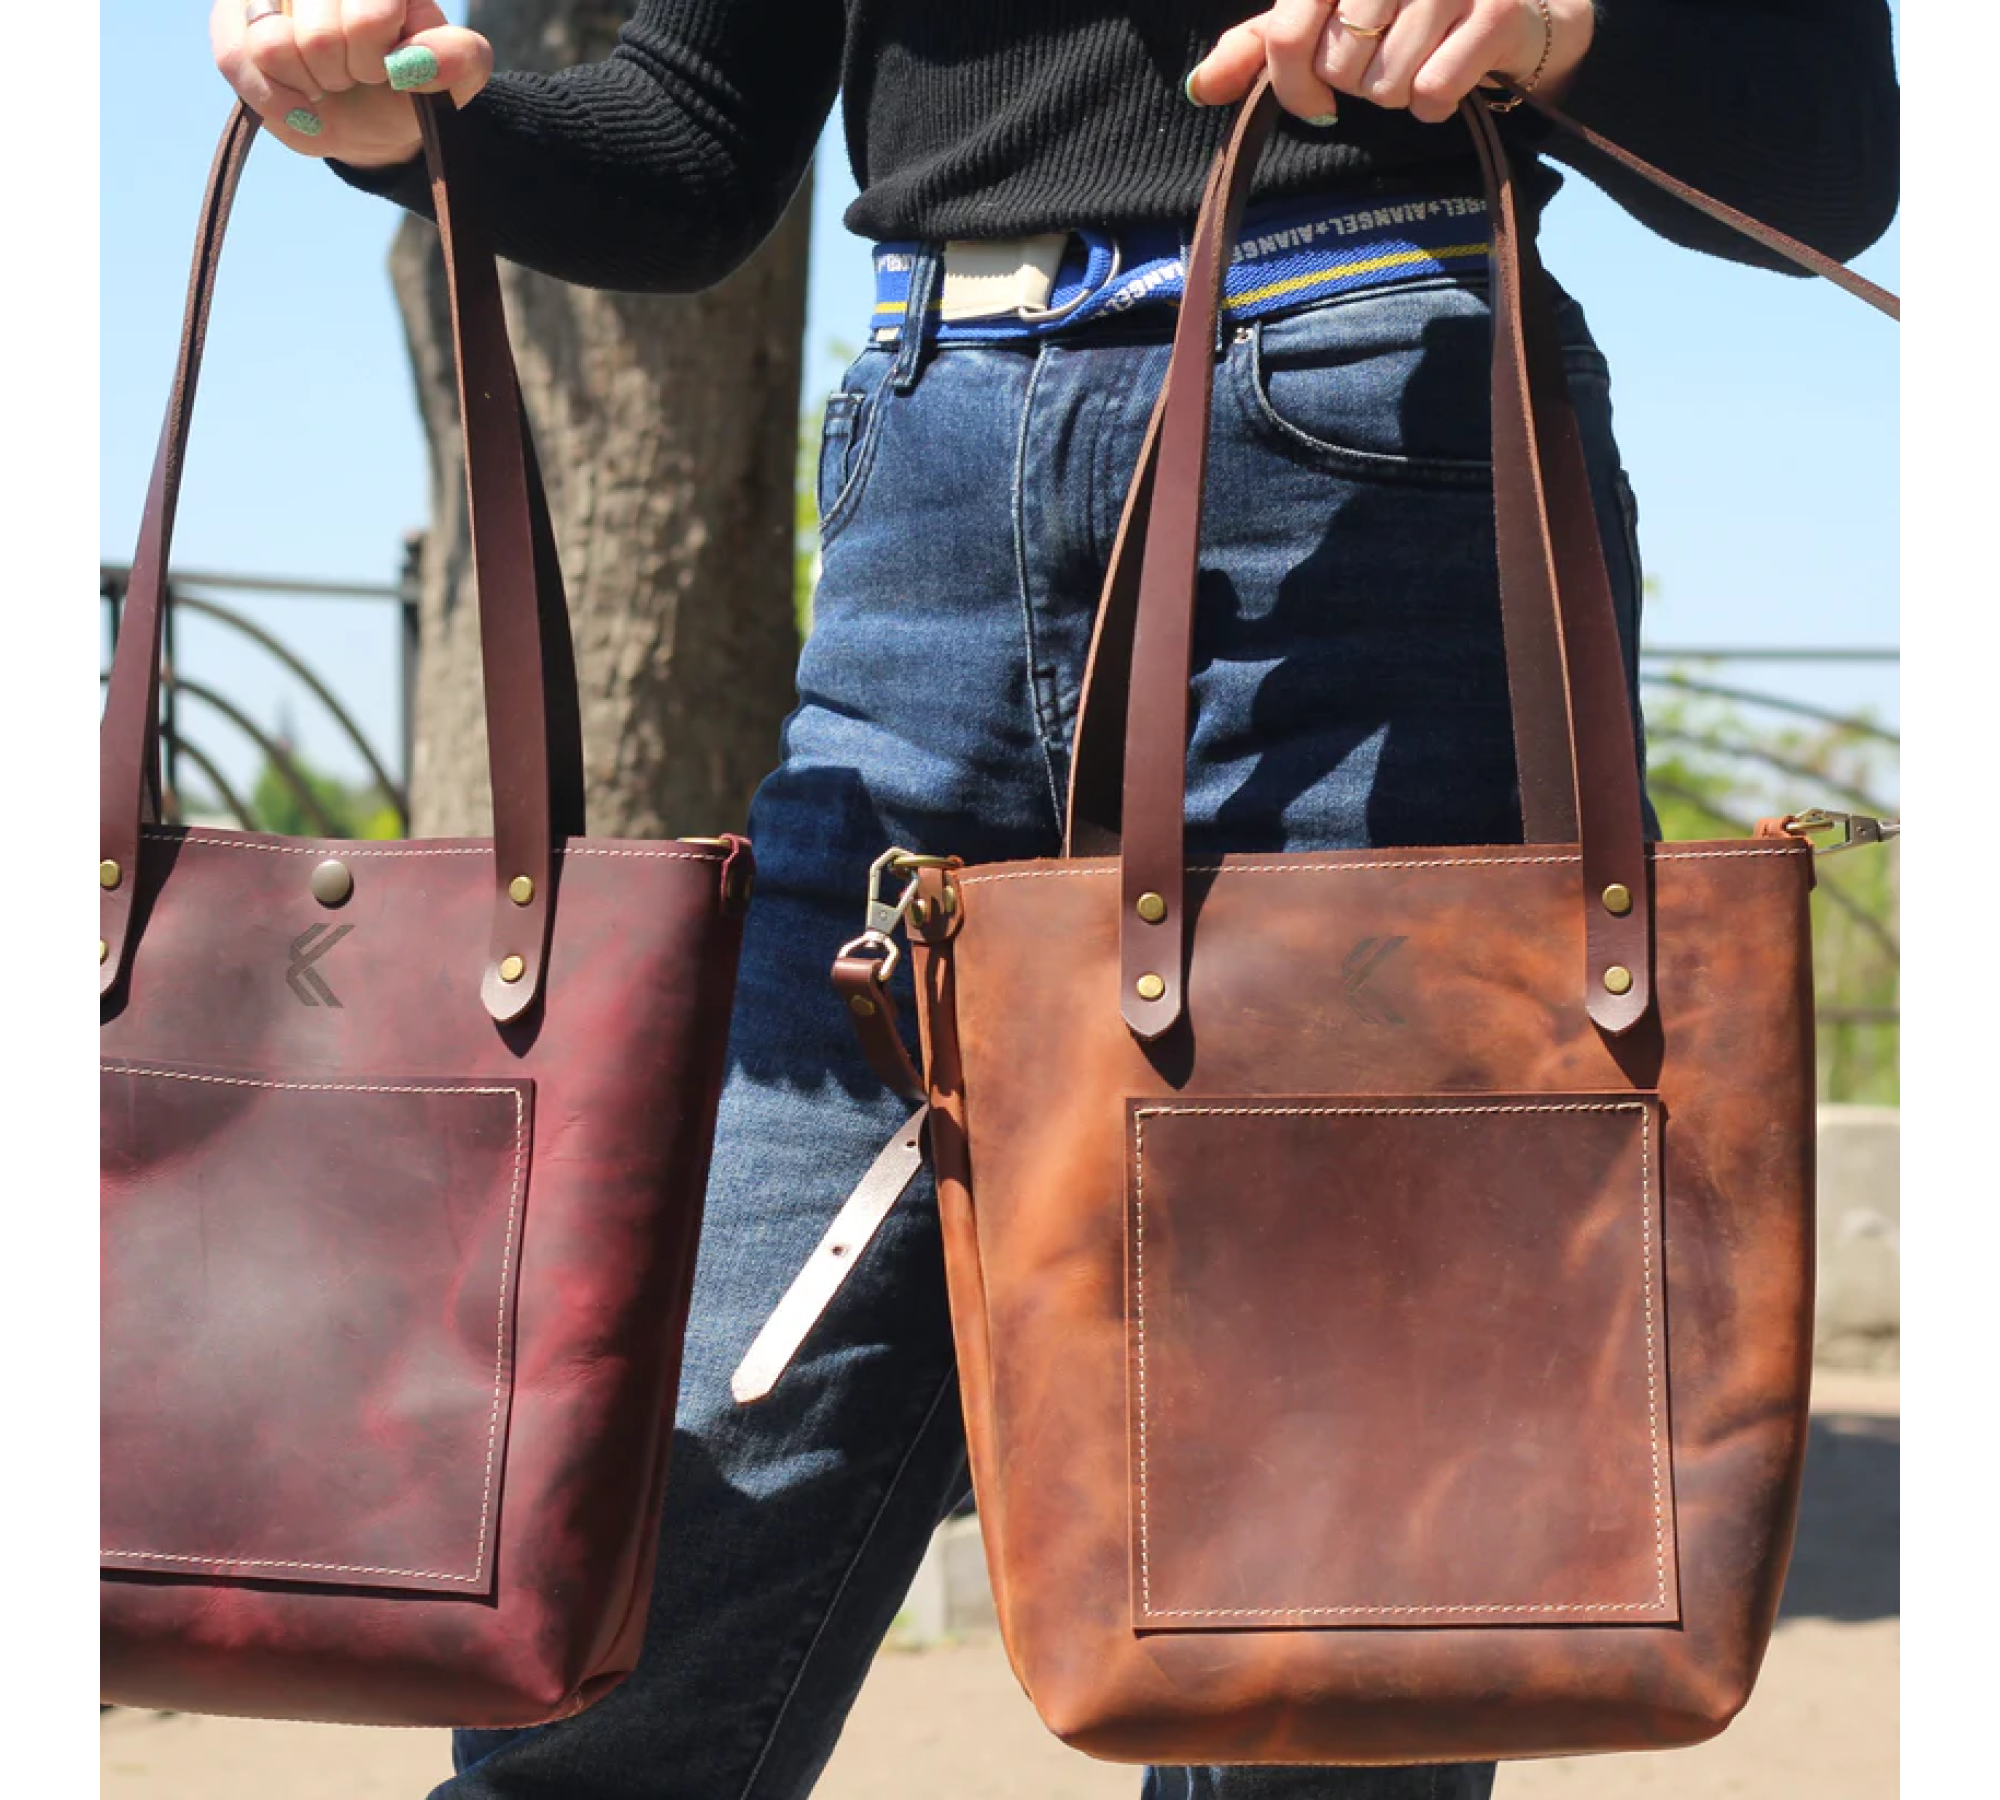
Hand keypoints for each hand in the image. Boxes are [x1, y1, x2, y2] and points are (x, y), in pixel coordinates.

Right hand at [210, 0, 494, 164]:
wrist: (372, 115)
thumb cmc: (412, 83)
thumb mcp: (453, 75)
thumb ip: (457, 58)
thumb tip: (420, 59)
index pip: (369, 15)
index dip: (378, 59)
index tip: (390, 67)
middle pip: (319, 36)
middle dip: (344, 75)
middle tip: (356, 75)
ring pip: (272, 46)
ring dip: (309, 83)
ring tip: (326, 80)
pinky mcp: (233, 18)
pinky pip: (236, 58)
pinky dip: (275, 97)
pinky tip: (300, 102)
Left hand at [1186, 0, 1594, 127]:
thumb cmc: (1395, 10)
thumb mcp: (1321, 16)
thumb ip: (1259, 47)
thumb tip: (1197, 89)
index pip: (1288, 35)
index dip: (1293, 87)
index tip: (1312, 104)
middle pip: (1339, 66)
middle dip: (1356, 84)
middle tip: (1382, 63)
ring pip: (1386, 84)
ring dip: (1396, 94)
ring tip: (1416, 62)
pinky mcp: (1494, 10)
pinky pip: (1433, 90)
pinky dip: (1435, 104)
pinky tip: (1446, 79)